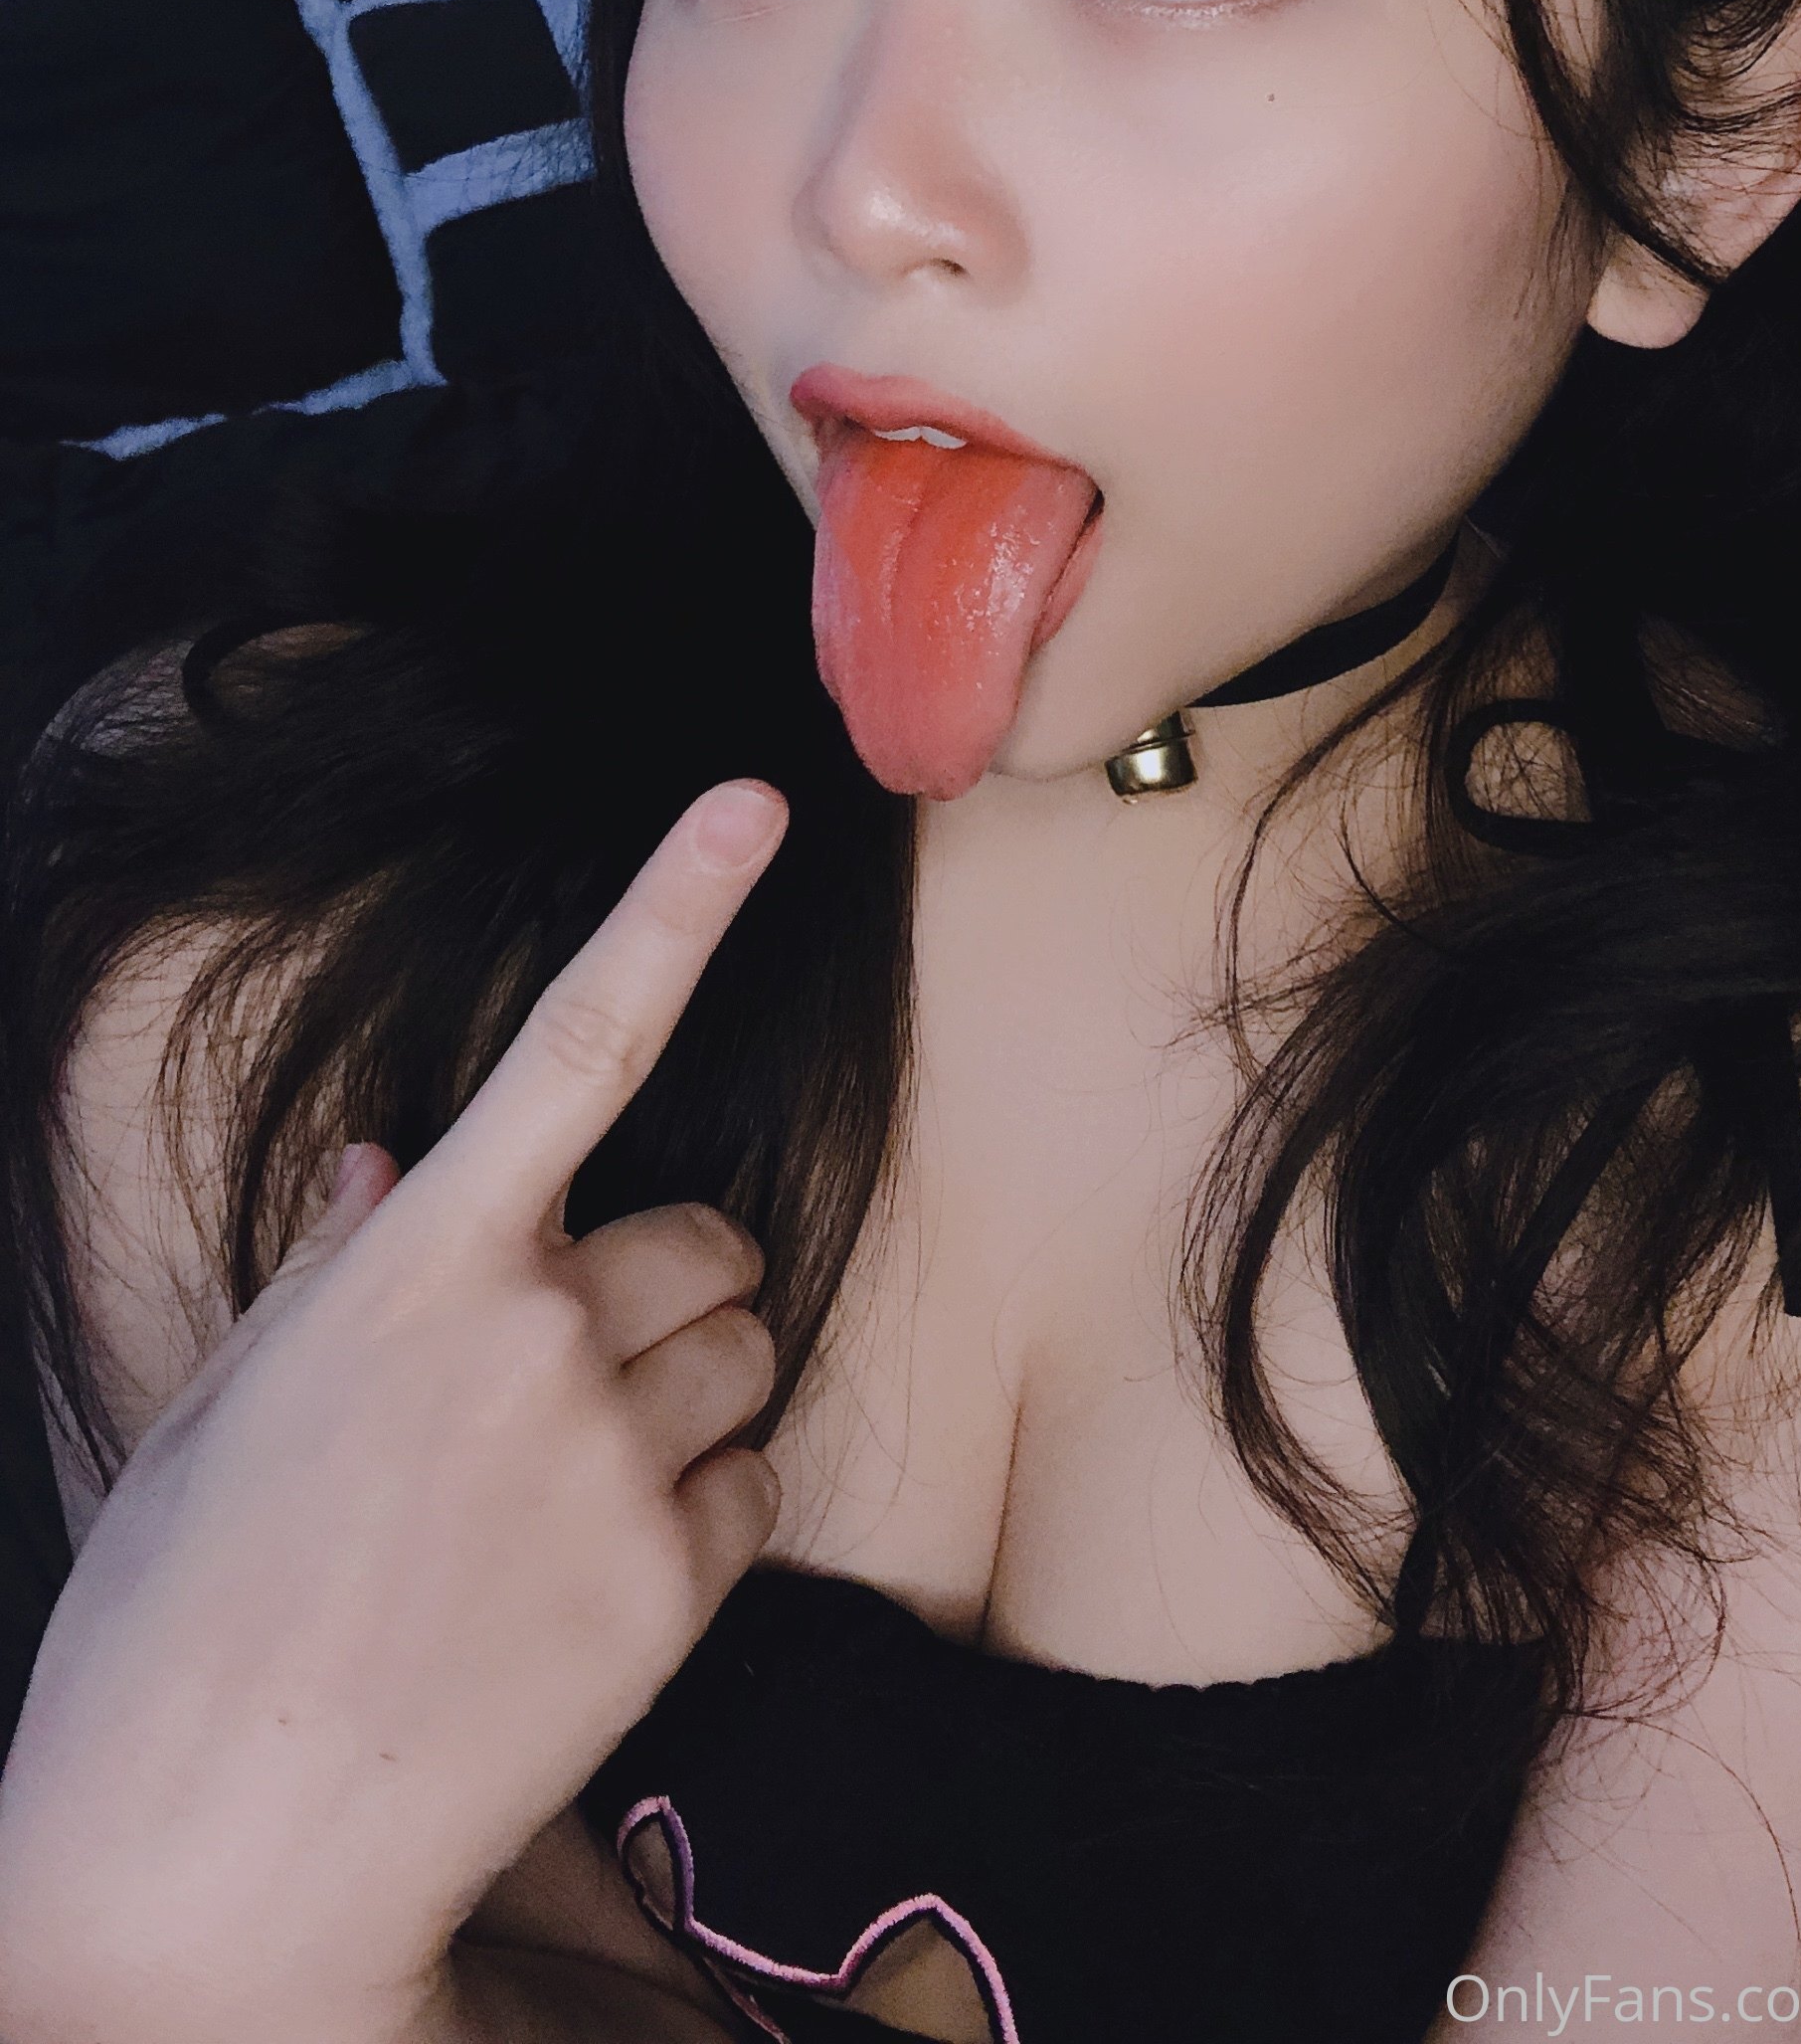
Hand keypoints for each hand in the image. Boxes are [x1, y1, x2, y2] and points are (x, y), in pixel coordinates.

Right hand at [0, 781, 790, 2043]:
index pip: (577, 1042)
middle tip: (570, 1373)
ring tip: (569, 1492)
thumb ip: (336, 1269)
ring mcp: (616, 1459)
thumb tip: (394, 1163)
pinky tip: (593, 1584)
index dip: (676, 905)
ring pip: (744, 1353)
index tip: (756, 802)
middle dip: (664, 1282)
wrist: (216, 1864)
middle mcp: (534, 1334)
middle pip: (706, 1237)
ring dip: (688, 1392)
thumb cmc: (178, 1629)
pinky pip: (755, 1488)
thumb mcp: (224, 1414)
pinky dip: (703, 1515)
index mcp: (413, 1267)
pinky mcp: (675, 1587)